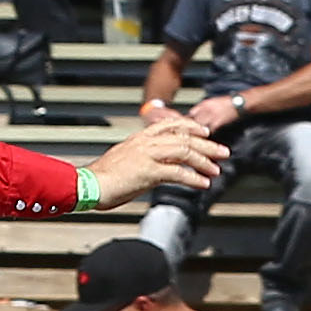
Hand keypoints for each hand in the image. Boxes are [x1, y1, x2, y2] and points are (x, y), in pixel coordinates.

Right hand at [88, 111, 222, 204]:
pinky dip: (194, 178)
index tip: (205, 133)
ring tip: (217, 169)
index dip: (191, 127)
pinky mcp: (149, 171)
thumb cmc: (101, 179)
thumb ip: (142, 160)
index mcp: (139, 138)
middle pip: (184, 138)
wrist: (87, 185)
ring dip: (204, 161)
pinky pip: (178, 173)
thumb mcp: (124, 162)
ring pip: (185, 152)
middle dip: (207, 145)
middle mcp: (146, 142)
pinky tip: (203, 184)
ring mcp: (148, 155)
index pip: (170, 125)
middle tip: (223, 152)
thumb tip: (156, 168)